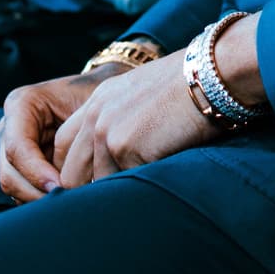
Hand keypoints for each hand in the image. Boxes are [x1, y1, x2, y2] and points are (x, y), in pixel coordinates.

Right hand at [0, 68, 121, 202]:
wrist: (97, 94)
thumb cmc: (95, 96)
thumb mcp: (91, 103)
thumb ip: (83, 129)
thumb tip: (80, 168)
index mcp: (21, 104)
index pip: (17, 147)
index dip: (36, 172)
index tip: (61, 186)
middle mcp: (10, 127)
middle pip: (9, 173)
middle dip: (37, 192)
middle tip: (67, 202)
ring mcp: (11, 148)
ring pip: (14, 187)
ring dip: (39, 200)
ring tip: (69, 203)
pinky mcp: (20, 166)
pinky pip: (23, 191)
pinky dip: (42, 200)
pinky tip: (66, 200)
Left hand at [53, 52, 217, 188]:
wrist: (210, 75)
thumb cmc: (189, 87)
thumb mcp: (142, 95)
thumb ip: (121, 120)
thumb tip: (118, 159)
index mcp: (97, 101)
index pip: (64, 145)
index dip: (77, 167)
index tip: (94, 181)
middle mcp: (95, 116)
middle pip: (70, 172)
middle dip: (89, 190)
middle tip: (115, 198)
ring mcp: (107, 133)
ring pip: (97, 184)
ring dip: (118, 189)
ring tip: (142, 185)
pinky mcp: (126, 148)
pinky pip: (124, 184)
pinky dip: (139, 186)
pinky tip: (157, 176)